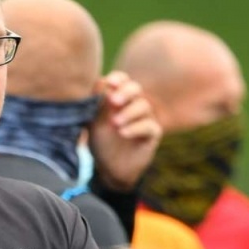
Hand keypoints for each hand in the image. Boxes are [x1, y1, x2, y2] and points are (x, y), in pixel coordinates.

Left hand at [87, 70, 162, 191]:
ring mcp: (145, 118)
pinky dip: (135, 128)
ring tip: (115, 123)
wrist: (110, 169)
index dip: (118, 79)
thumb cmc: (102, 143)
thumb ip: (97, 104)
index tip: (110, 83)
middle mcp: (134, 105)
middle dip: (125, 92)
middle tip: (113, 101)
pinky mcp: (153, 134)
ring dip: (128, 113)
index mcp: (119, 99)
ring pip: (143, 106)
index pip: (123, 81)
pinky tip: (123, 133)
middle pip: (136, 88)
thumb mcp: (95, 123)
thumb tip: (101, 80)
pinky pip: (149, 125)